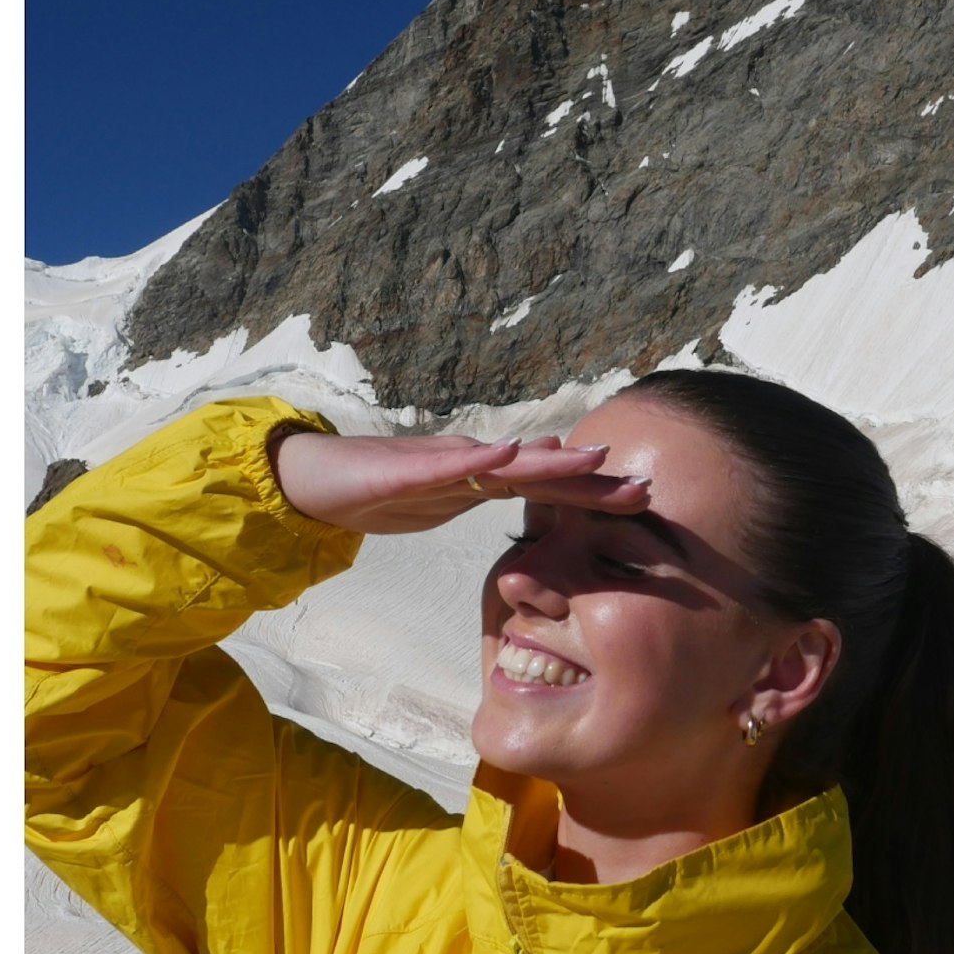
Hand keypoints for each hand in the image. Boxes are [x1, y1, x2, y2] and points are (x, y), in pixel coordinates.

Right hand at [267, 427, 645, 535]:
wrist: (309, 480)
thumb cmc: (371, 489)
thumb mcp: (438, 500)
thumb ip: (481, 488)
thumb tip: (529, 471)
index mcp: (478, 480)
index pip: (545, 489)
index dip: (593, 494)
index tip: (643, 500)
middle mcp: (468, 464)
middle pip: (539, 475)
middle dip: (591, 483)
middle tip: (644, 489)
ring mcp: (439, 464)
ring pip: (503, 465)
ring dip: (549, 463)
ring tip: (592, 459)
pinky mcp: (404, 468)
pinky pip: (446, 465)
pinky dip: (478, 459)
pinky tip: (506, 453)